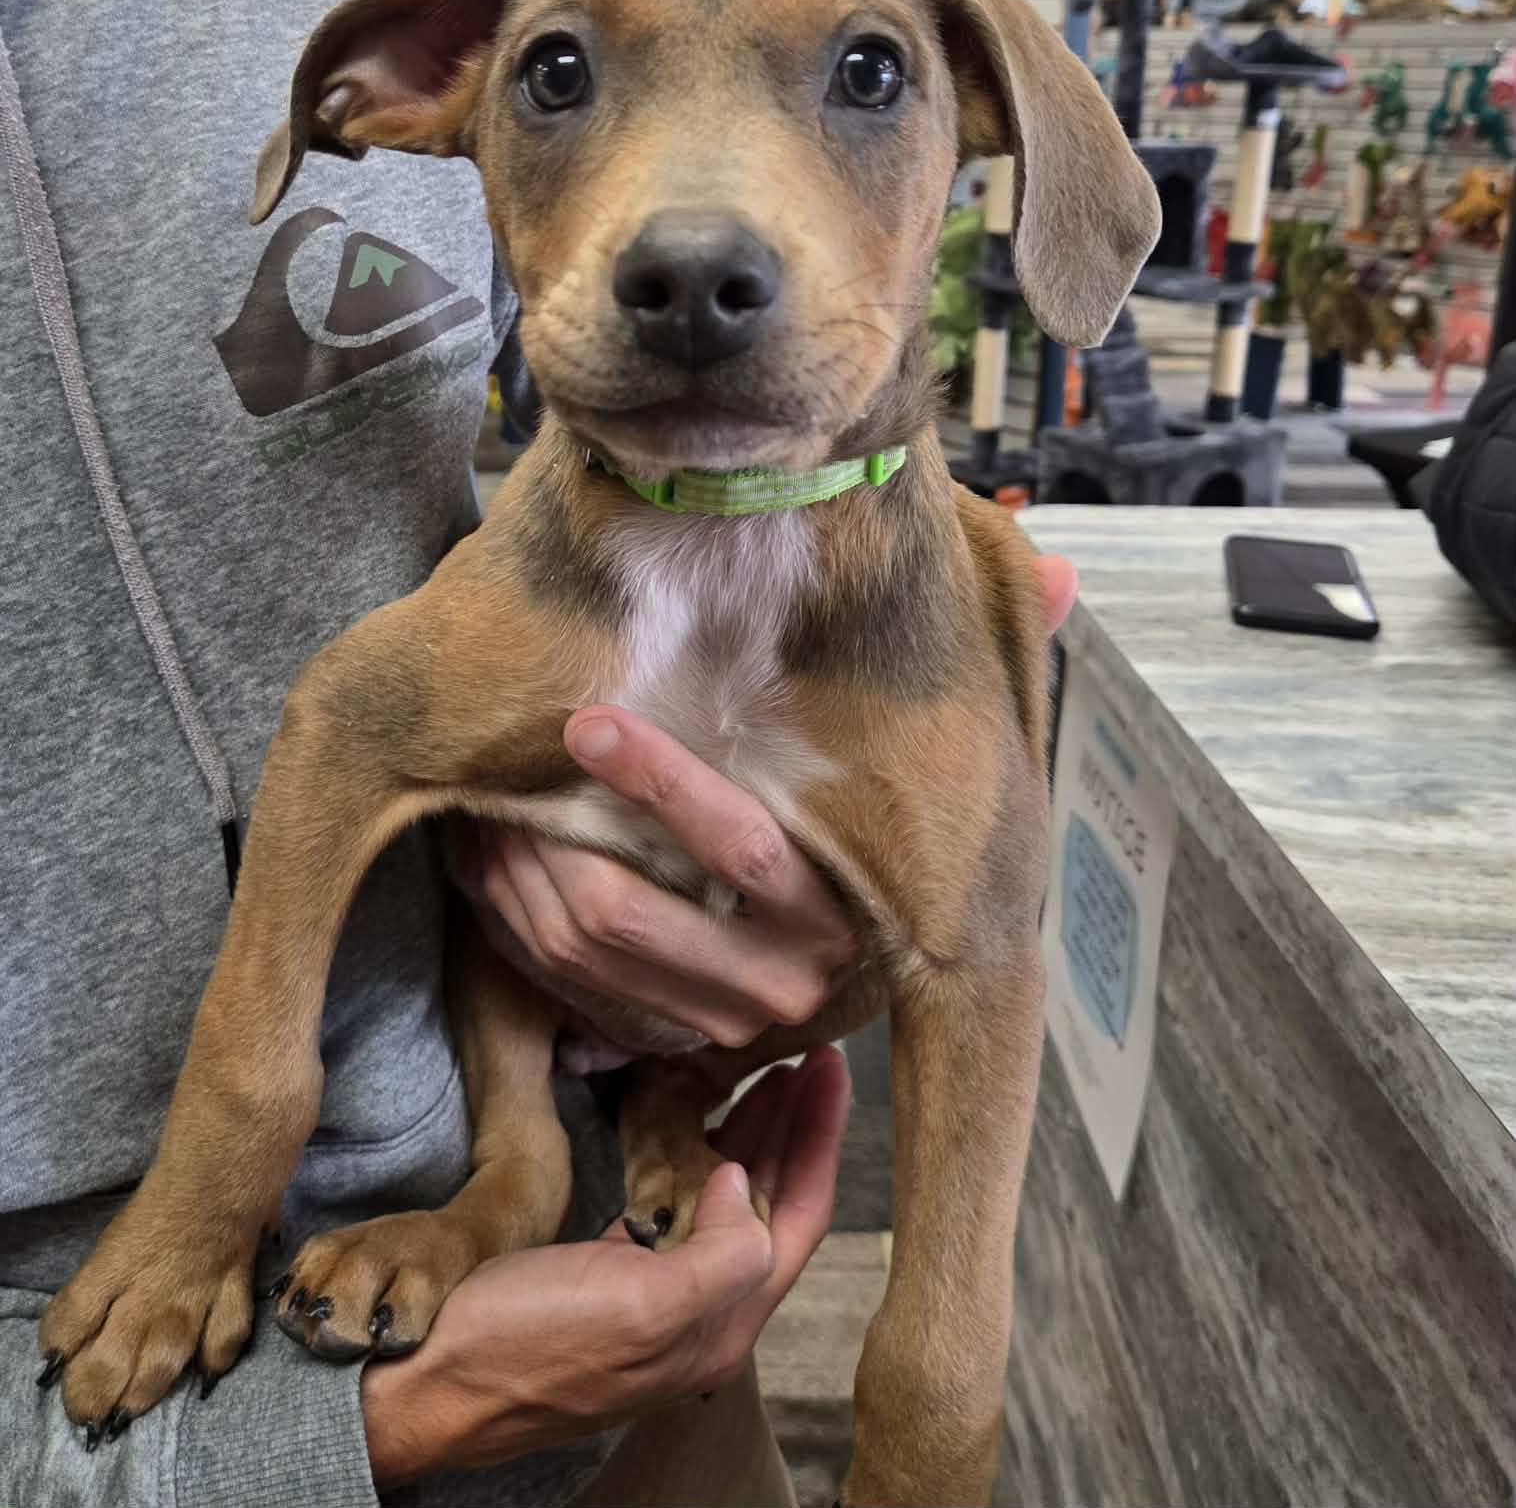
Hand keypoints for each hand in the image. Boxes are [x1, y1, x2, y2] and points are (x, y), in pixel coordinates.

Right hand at [362, 1046, 850, 1488]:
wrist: (419, 1379)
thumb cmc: (520, 1346)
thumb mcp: (638, 1307)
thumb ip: (721, 1254)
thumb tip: (745, 1181)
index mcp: (719, 1323)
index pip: (801, 1213)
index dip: (820, 1136)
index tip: (830, 1066)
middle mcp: (696, 1314)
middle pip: (771, 1205)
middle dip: (795, 1129)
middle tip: (807, 1056)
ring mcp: (649, 1297)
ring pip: (724, 1203)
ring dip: (749, 1135)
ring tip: (764, 1074)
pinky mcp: (606, 1278)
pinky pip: (675, 1205)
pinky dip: (693, 1154)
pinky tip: (686, 1123)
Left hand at [462, 553, 1076, 1046]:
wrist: (851, 942)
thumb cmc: (872, 807)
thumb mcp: (924, 745)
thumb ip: (991, 659)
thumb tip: (1070, 577)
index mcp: (850, 901)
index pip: (747, 849)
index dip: (661, 783)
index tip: (588, 721)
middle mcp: (794, 982)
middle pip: (640, 918)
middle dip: (551, 844)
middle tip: (493, 776)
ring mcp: (727, 1022)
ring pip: (591, 957)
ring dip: (515, 885)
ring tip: (479, 812)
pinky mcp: (675, 1043)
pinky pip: (570, 999)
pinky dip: (512, 932)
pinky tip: (488, 862)